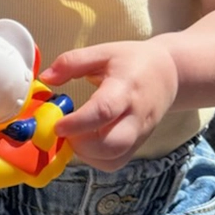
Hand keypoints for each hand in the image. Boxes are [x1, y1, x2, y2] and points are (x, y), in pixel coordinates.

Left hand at [39, 41, 178, 170]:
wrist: (169, 74)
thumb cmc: (132, 61)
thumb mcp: (102, 52)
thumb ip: (72, 62)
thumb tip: (46, 78)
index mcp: (125, 89)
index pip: (103, 111)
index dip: (78, 122)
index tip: (57, 125)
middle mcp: (135, 117)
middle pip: (111, 145)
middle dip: (80, 144)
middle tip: (62, 129)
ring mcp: (138, 135)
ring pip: (113, 159)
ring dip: (86, 154)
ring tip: (72, 134)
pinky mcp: (137, 145)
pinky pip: (115, 162)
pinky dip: (95, 159)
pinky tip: (84, 141)